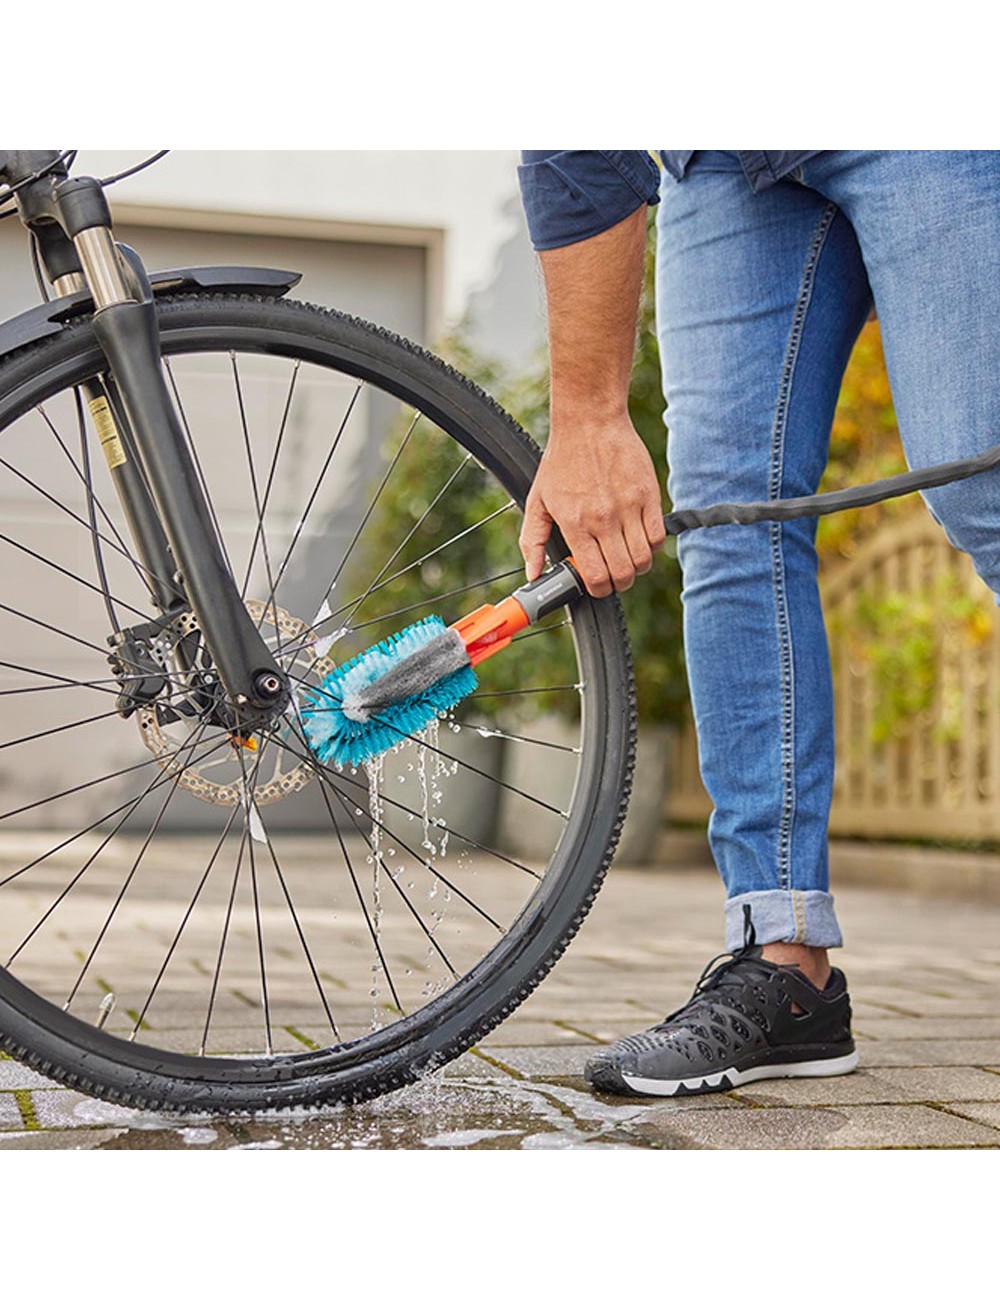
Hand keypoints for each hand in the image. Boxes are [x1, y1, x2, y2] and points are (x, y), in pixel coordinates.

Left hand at [519, 415, 665, 596]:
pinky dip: (652, 547)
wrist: (589, 422)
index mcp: (575, 523)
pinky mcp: (649, 495)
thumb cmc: (562, 461)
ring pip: (643, 560)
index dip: (598, 589)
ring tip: (627, 559)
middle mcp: (603, 519)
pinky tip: (640, 540)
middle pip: (622, 573)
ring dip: (636, 568)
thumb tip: (533, 574)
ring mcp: (629, 507)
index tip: (596, 583)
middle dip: (619, 583)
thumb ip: (532, 540)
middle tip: (613, 576)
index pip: (595, 576)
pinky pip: (658, 537)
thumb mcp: (538, 500)